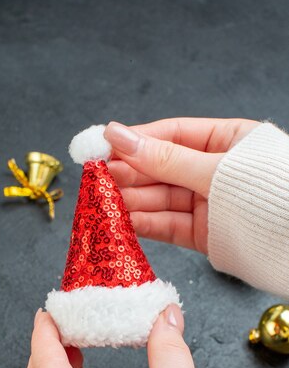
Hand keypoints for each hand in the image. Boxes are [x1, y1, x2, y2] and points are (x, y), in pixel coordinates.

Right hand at [104, 117, 258, 253]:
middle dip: (128, 174)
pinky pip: (168, 226)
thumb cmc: (273, 195)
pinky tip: (123, 223)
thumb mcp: (216, 171)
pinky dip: (144, 225)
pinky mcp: (204, 234)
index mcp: (226, 140)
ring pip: (160, 199)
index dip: (135, 140)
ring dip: (130, 202)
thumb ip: (166, 159)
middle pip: (161, 169)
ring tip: (102, 204)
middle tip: (96, 180)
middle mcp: (213, 171)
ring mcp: (208, 203)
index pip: (171, 134)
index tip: (102, 145)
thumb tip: (119, 137)